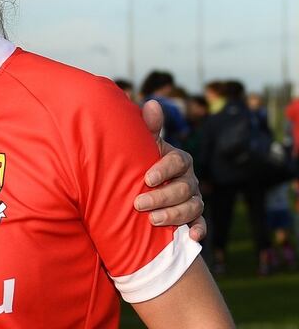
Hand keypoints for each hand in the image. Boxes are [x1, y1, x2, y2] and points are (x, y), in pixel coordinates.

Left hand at [133, 100, 206, 240]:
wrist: (144, 186)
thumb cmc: (143, 162)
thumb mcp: (145, 146)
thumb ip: (149, 128)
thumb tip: (152, 103)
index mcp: (179, 159)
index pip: (177, 161)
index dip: (163, 170)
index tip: (146, 178)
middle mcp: (190, 178)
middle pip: (183, 188)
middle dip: (162, 197)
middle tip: (139, 204)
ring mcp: (194, 198)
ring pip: (192, 207)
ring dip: (174, 215)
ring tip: (153, 220)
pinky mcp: (194, 216)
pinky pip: (202, 224)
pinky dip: (199, 231)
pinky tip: (193, 238)